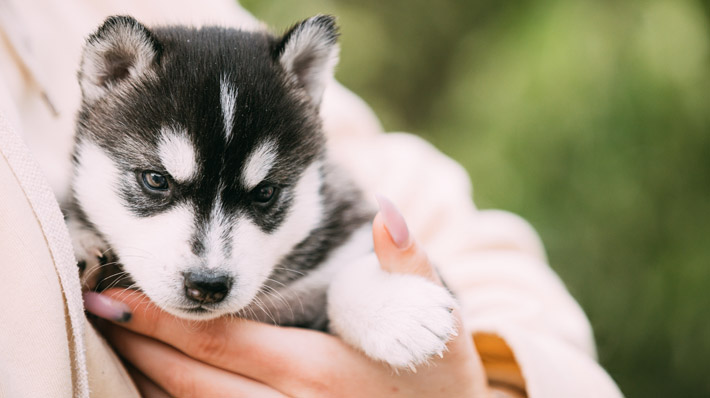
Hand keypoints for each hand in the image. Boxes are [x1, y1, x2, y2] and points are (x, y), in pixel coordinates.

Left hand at [85, 196, 488, 396]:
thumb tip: (388, 213)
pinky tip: (156, 386)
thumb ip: (407, 266)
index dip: (161, 318)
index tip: (113, 294)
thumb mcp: (435, 319)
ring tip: (115, 342)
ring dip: (147, 379)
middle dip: (140, 345)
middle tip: (95, 309)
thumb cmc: (439, 377)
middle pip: (192, 380)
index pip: (221, 342)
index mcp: (317, 371)